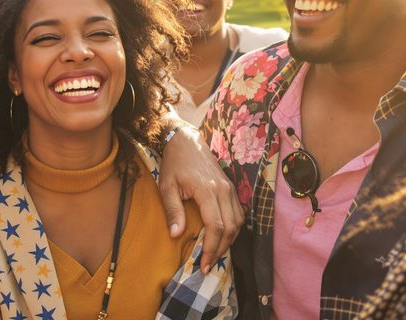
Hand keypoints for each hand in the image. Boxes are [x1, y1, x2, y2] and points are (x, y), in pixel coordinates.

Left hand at [159, 126, 243, 272]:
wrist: (186, 141)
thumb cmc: (174, 164)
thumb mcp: (166, 186)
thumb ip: (172, 210)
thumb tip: (176, 235)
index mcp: (208, 190)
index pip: (216, 226)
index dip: (211, 248)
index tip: (203, 264)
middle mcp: (224, 190)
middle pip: (230, 228)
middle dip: (220, 249)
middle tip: (208, 264)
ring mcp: (230, 188)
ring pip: (238, 222)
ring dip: (229, 241)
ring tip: (214, 254)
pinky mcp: (231, 188)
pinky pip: (239, 213)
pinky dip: (233, 229)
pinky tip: (222, 237)